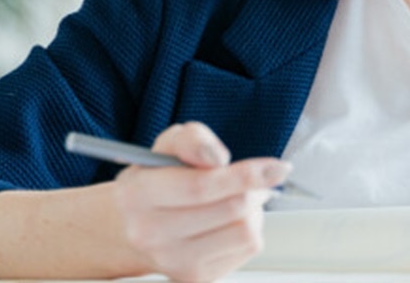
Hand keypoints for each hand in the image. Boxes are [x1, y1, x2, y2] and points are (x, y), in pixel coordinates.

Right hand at [111, 121, 289, 282]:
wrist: (132, 227)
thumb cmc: (155, 181)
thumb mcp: (167, 145)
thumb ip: (193, 140)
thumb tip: (218, 159)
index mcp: (138, 194)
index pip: (201, 186)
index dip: (244, 175)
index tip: (276, 168)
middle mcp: (150, 232)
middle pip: (230, 209)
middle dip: (252, 188)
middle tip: (253, 178)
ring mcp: (173, 261)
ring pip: (244, 232)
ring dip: (252, 210)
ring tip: (236, 199)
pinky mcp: (194, 278)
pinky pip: (246, 250)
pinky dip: (248, 229)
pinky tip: (230, 220)